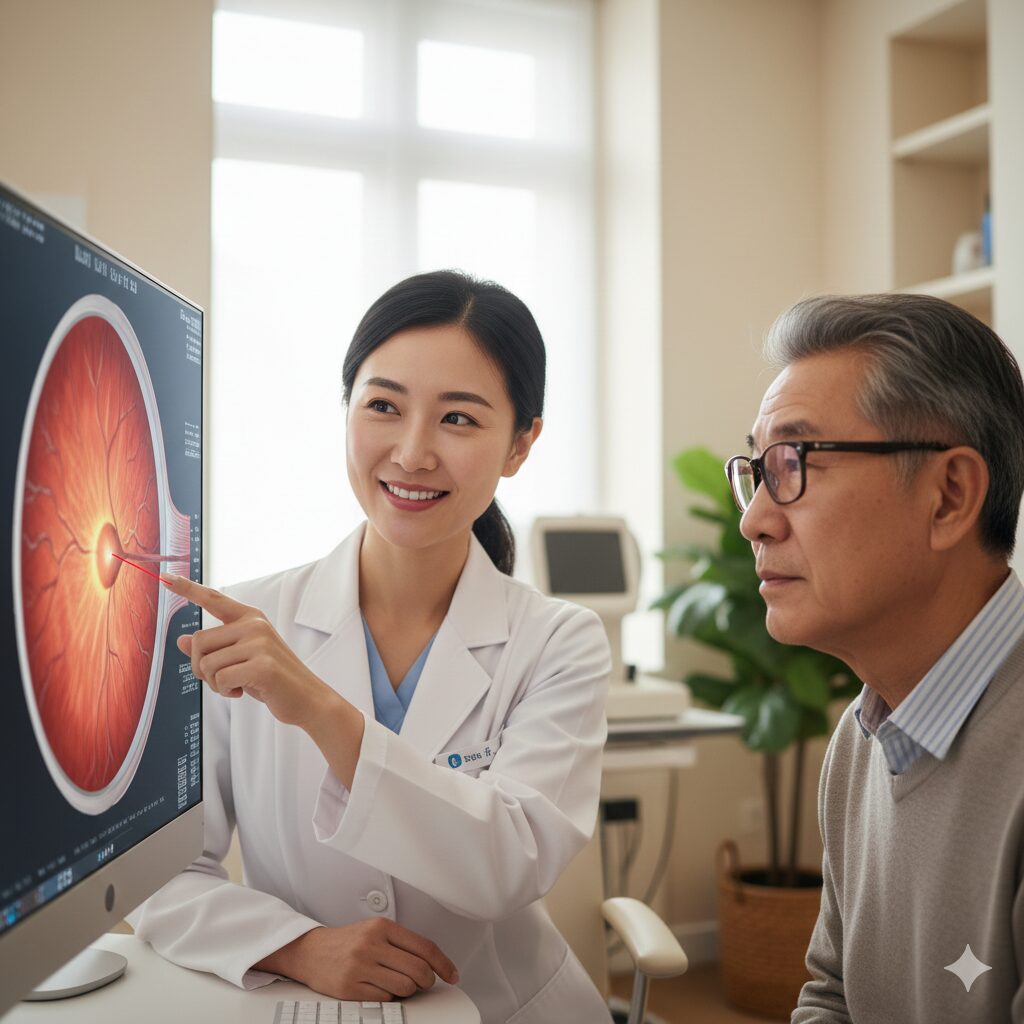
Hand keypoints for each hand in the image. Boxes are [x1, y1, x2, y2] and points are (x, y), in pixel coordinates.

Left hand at [162, 574, 336, 728]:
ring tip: (238, 685)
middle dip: (201, 668)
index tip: (167, 578)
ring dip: (215, 683)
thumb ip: (214, 648)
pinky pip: (220, 679)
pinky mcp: (262, 665)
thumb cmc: (272, 679)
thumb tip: (181, 641)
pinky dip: (226, 691)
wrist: (307, 698)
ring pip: (206, 663)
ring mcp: (260, 643)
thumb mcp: (240, 659)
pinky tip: (244, 691)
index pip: (214, 599)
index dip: (188, 589)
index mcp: (250, 618)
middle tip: (223, 679)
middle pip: (199, 642)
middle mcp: (254, 625)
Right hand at [260, 920, 459, 1000]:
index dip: (444, 964)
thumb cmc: (347, 942)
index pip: (424, 947)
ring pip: (405, 988)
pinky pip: (385, 1000)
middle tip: (424, 983)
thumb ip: (401, 943)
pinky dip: (388, 998)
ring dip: (408, 991)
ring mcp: (360, 967)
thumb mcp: (375, 931)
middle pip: (418, 970)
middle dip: (427, 981)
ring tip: (398, 984)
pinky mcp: (351, 988)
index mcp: (382, 927)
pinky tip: (381, 989)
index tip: (452, 975)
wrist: (310, 951)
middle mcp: (372, 944)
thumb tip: (432, 962)